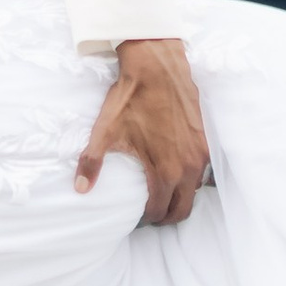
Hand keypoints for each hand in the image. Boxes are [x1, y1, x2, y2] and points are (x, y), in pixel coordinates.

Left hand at [76, 35, 209, 227]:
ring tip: (161, 193)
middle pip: (182, 210)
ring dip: (179, 198)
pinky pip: (201, 171)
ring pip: (193, 191)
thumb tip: (81, 188)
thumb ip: (92, 162)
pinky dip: (189, 179)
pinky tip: (174, 170)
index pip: (158, 211)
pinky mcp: (205, 140)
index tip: (135, 217)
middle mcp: (188, 168)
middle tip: (150, 214)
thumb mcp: (106, 131)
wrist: (157, 66)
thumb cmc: (131, 98)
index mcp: (165, 172)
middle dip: (165, 216)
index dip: (145, 219)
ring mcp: (200, 154)